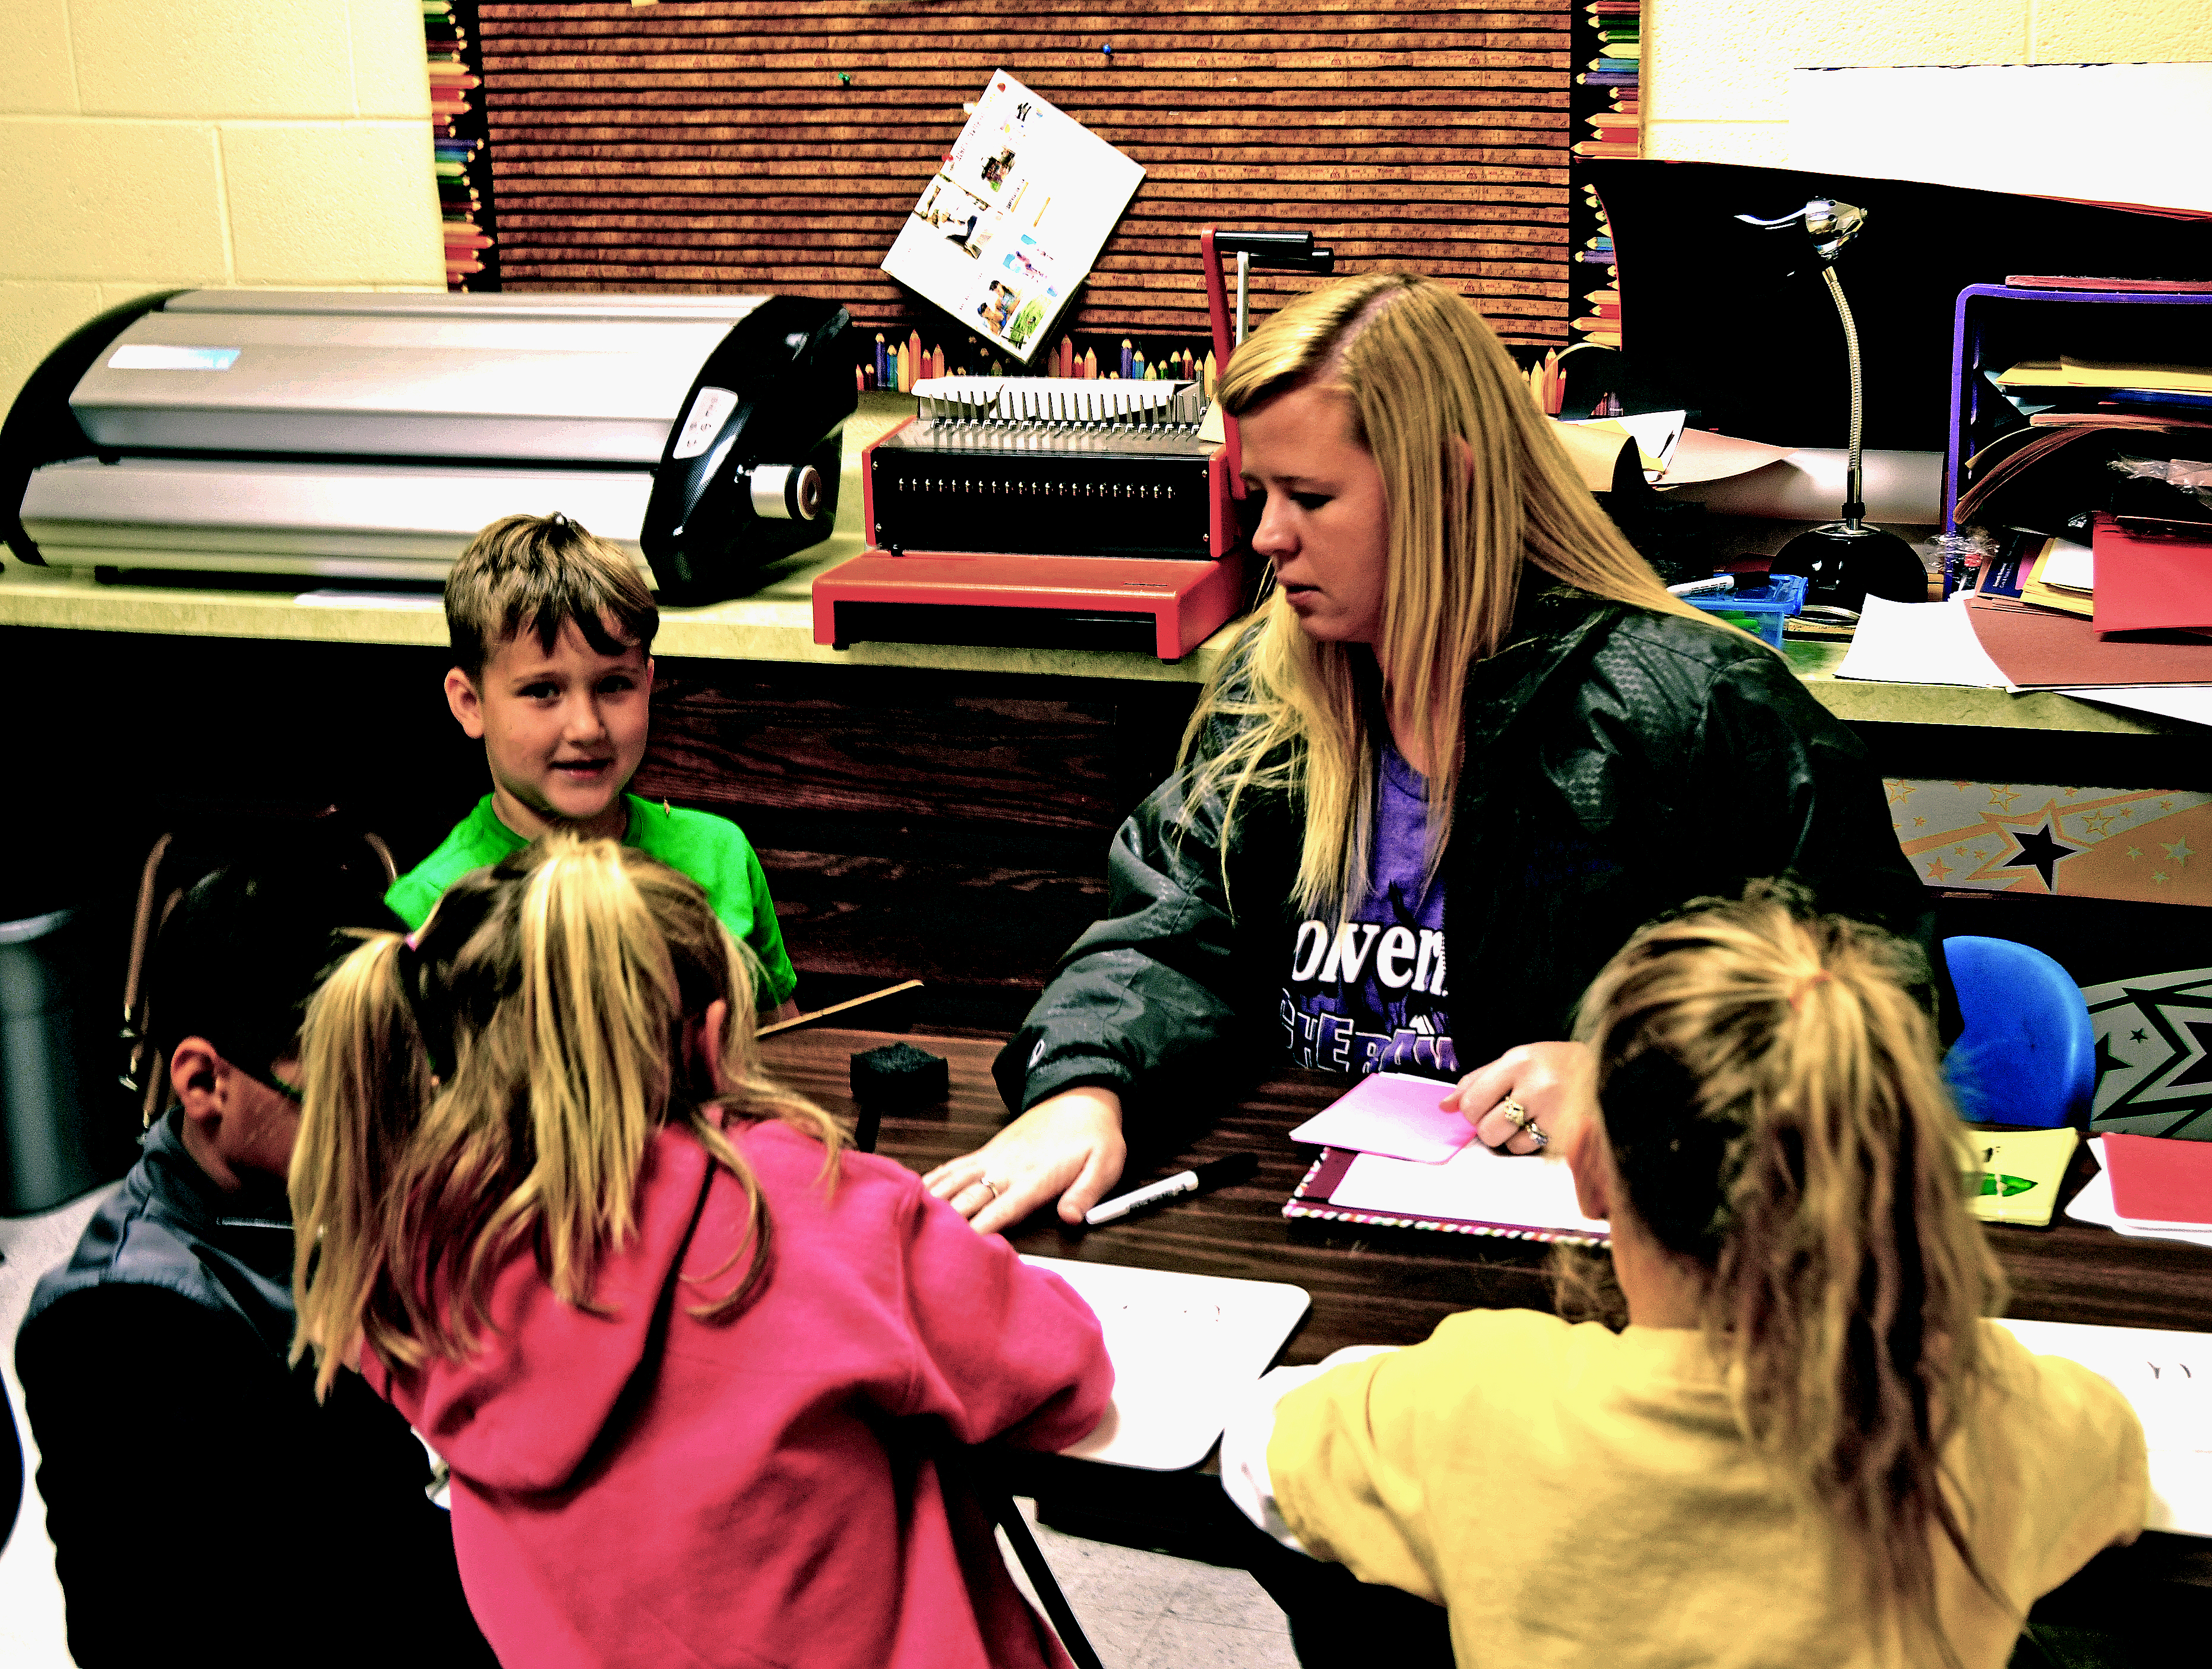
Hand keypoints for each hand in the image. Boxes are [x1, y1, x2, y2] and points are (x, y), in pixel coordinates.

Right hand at [923, 1086, 1126, 1233]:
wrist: (1082, 1096)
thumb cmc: (1095, 1135)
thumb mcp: (1105, 1164)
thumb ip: (1086, 1193)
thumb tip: (1071, 1218)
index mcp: (1036, 1176)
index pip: (1003, 1208)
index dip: (981, 1229)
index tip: (963, 1249)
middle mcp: (1008, 1167)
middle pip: (970, 1198)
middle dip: (949, 1222)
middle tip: (927, 1244)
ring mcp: (994, 1157)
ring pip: (955, 1180)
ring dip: (934, 1200)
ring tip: (910, 1221)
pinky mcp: (988, 1150)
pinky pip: (955, 1165)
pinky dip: (934, 1179)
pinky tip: (918, 1191)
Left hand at [1439, 1042, 1586, 1155]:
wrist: (1602, 1067)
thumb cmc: (1549, 1064)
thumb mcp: (1513, 1061)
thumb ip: (1476, 1082)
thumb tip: (1444, 1107)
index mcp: (1518, 1062)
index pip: (1472, 1102)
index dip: (1471, 1112)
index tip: (1482, 1108)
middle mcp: (1538, 1087)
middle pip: (1488, 1130)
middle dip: (1490, 1127)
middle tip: (1506, 1114)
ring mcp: (1557, 1113)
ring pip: (1510, 1145)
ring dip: (1513, 1137)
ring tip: (1531, 1117)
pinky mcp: (1571, 1135)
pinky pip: (1533, 1151)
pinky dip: (1532, 1143)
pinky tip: (1545, 1124)